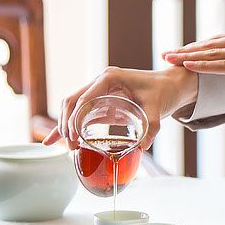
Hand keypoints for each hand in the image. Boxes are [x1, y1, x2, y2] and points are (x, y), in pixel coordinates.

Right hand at [44, 65, 197, 150]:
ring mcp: (99, 91)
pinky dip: (68, 125)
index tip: (73, 137)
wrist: (169, 86)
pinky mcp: (101, 101)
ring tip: (63, 145)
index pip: (85, 98)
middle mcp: (100, 82)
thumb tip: (143, 147)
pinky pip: (80, 112)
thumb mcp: (157, 108)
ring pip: (72, 106)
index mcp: (110, 78)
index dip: (75, 118)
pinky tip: (55, 139)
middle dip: (66, 124)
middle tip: (71, 146)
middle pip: (72, 101)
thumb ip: (151, 126)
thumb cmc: (163, 92)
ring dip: (64, 125)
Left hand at [161, 27, 224, 104]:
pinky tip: (190, 66)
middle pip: (212, 43)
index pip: (221, 39)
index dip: (200, 45)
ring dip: (189, 56)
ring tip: (170, 60)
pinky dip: (204, 65)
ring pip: (214, 53)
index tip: (183, 50)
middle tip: (166, 53)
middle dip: (187, 49)